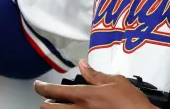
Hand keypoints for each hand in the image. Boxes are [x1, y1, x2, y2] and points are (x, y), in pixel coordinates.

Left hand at [34, 60, 156, 108]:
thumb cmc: (132, 103)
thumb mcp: (116, 82)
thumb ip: (95, 75)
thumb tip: (83, 64)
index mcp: (84, 96)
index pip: (53, 91)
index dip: (41, 87)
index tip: (37, 86)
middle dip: (45, 103)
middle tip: (49, 99)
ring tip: (62, 106)